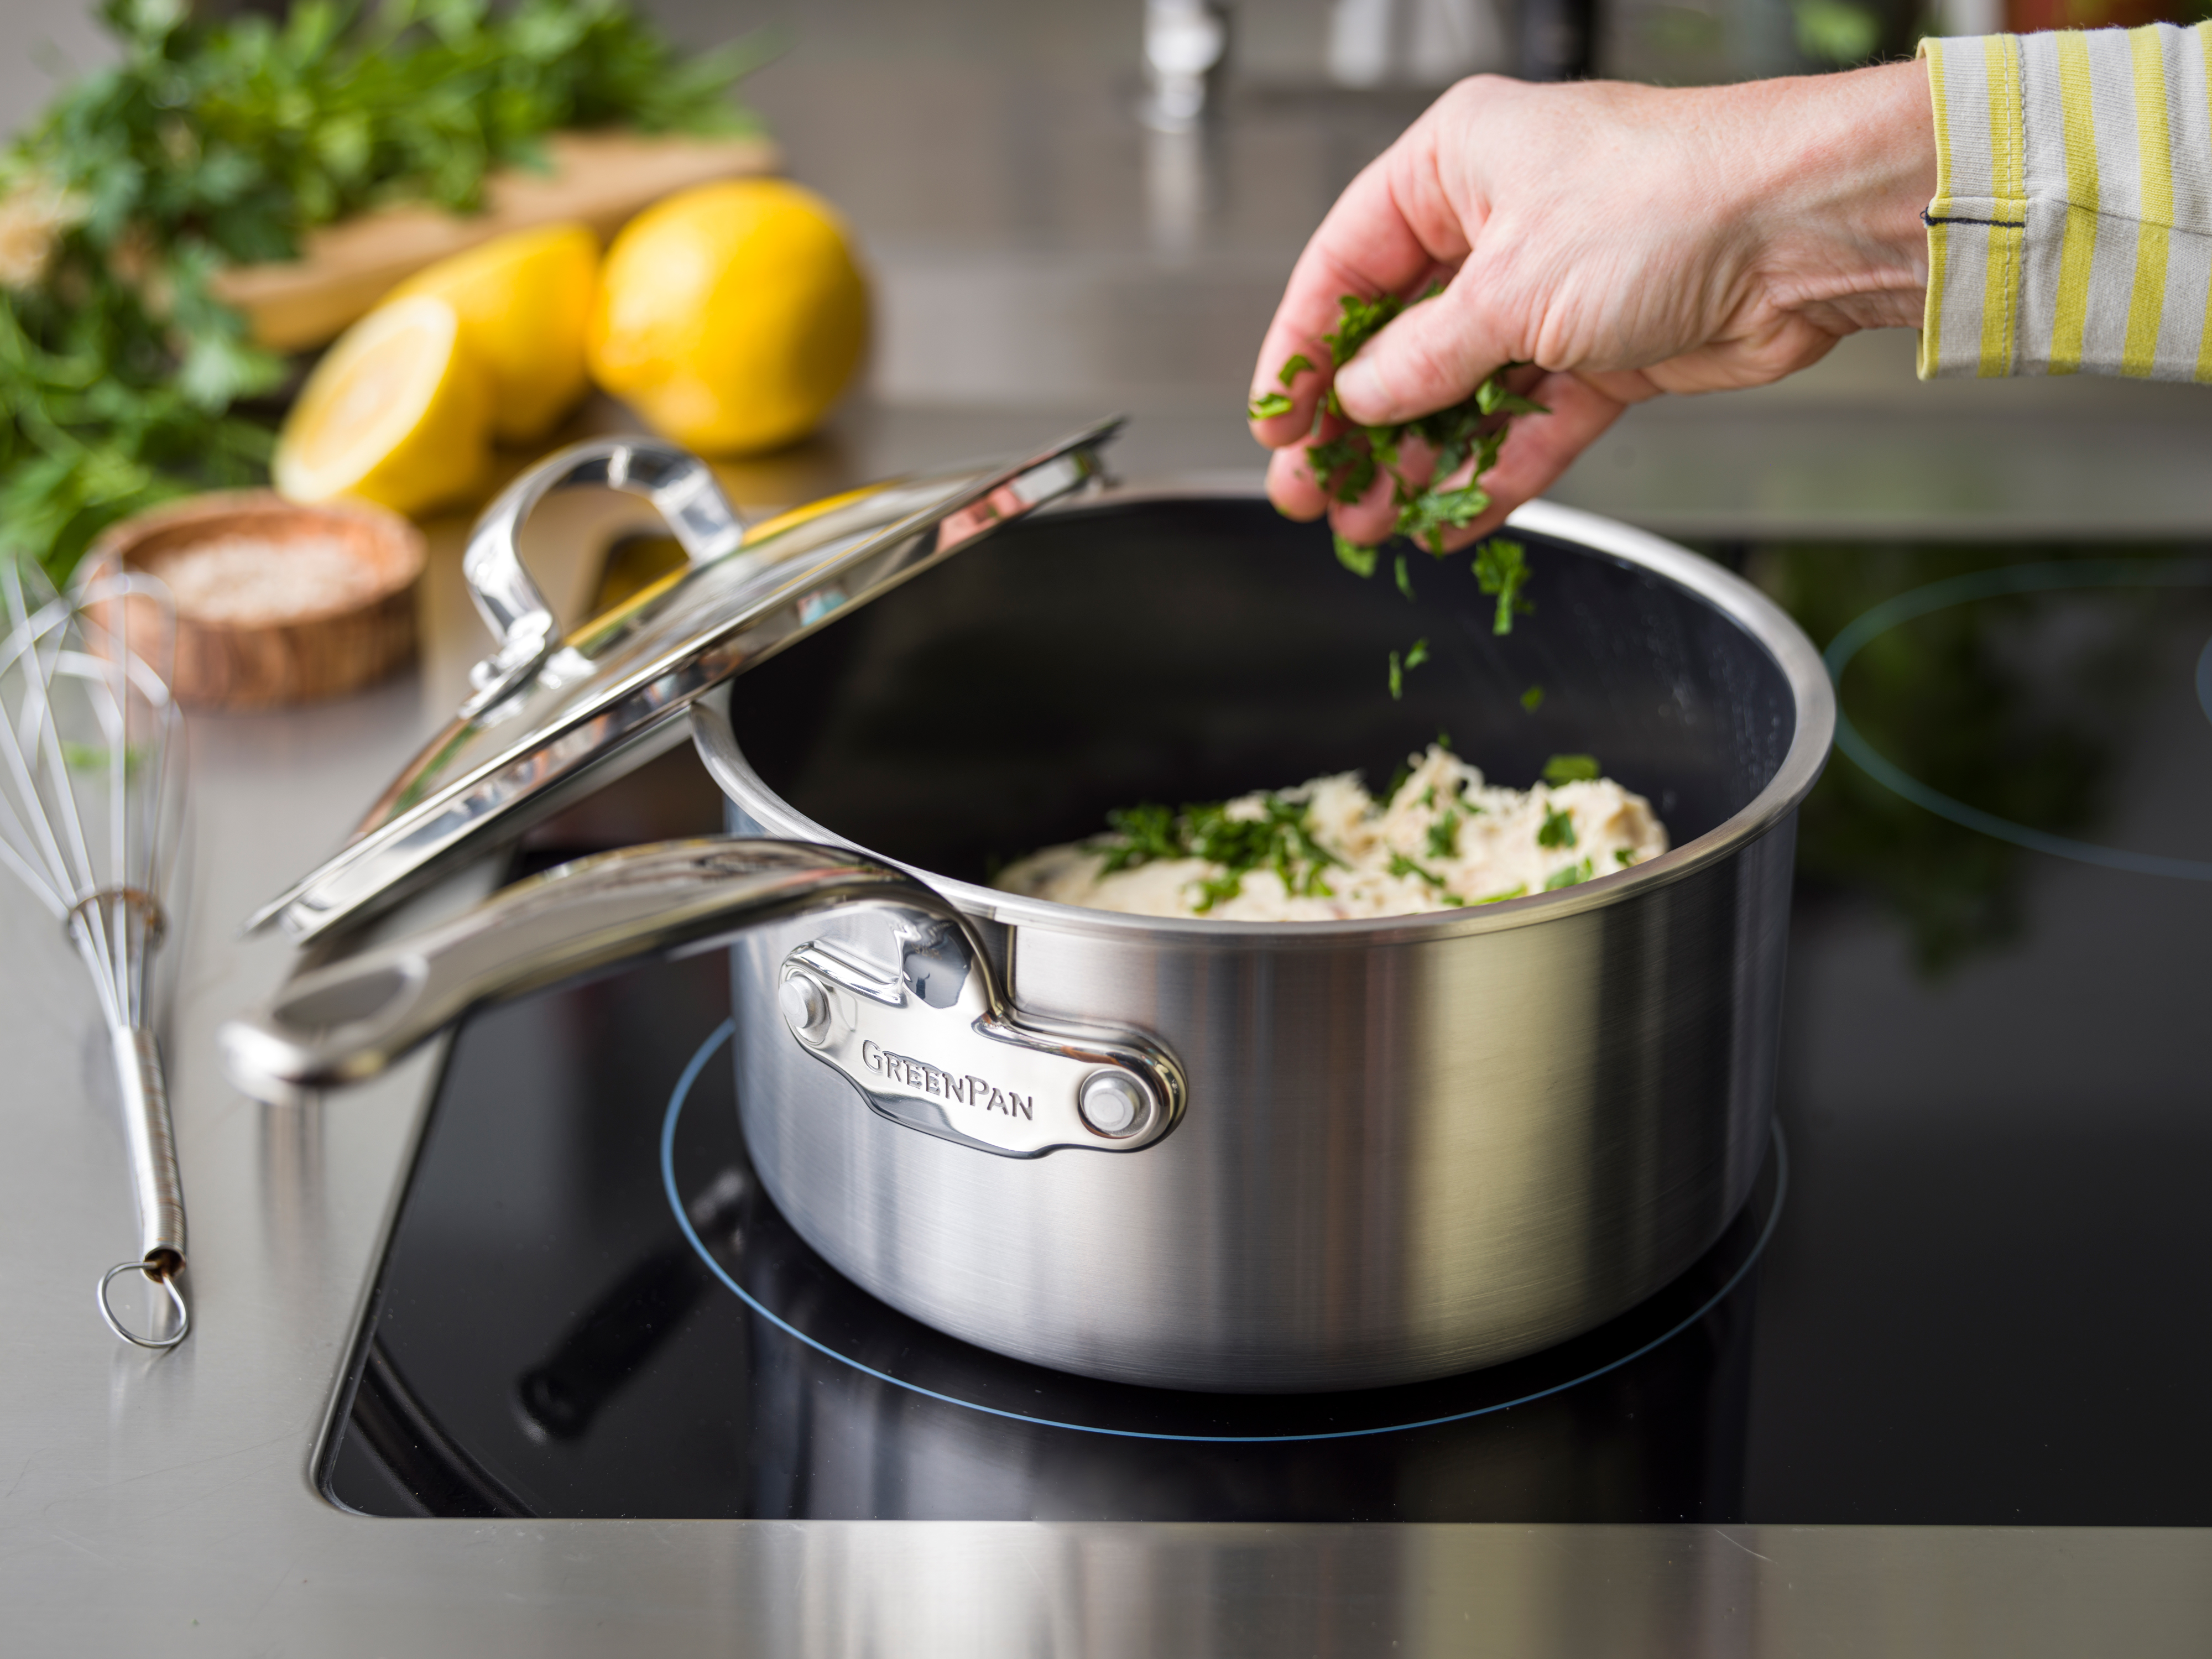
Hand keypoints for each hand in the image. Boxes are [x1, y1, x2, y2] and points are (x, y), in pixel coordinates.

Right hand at [1249, 61, 1935, 547]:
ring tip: (1373, 524)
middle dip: (1354, 428)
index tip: (1277, 424)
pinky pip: (1526, 422)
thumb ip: (1423, 358)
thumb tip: (1362, 401)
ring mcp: (1552, 291)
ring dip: (1418, 462)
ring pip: (1459, 392)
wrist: (1808, 231)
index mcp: (1456, 167)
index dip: (1301, 354)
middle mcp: (1499, 222)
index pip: (1344, 268)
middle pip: (1397, 340)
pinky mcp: (1604, 351)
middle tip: (1314, 494)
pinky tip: (1452, 521)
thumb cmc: (1673, 203)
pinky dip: (1492, 471)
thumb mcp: (1512, 288)